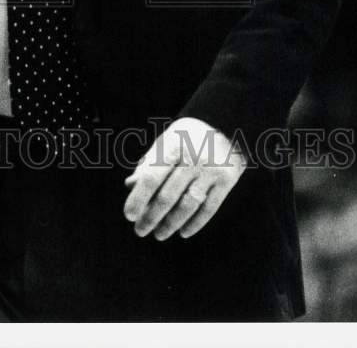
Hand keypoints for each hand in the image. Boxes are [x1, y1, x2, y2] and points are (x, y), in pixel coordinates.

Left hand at [123, 116, 245, 240]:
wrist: (227, 123)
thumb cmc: (187, 135)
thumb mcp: (166, 141)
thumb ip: (149, 162)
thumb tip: (130, 185)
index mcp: (172, 146)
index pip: (151, 178)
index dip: (139, 199)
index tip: (129, 215)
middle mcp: (192, 159)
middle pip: (168, 196)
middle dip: (151, 217)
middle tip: (140, 230)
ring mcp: (211, 170)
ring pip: (187, 206)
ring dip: (171, 224)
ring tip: (159, 234)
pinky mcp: (227, 180)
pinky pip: (209, 208)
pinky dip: (195, 223)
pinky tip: (183, 232)